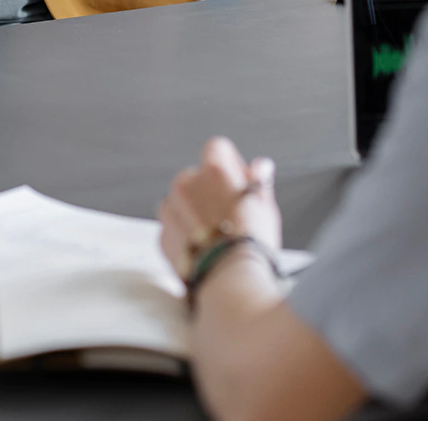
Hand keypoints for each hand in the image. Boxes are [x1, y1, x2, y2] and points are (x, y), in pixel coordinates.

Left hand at [158, 137, 281, 279]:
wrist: (229, 280)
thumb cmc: (252, 242)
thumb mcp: (265, 207)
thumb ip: (259, 181)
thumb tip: (260, 166)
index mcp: (213, 171)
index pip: (217, 148)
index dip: (230, 163)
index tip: (239, 181)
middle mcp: (186, 184)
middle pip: (195, 177)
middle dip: (208, 190)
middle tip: (228, 214)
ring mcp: (169, 210)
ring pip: (179, 202)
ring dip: (192, 212)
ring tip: (215, 235)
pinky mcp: (162, 236)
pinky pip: (172, 228)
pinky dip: (183, 235)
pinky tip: (203, 250)